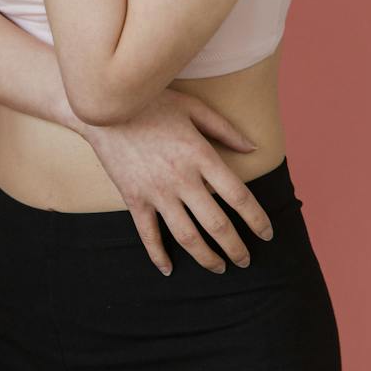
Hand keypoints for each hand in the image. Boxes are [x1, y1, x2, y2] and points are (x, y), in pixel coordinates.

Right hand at [78, 89, 274, 275]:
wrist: (102, 106)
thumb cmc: (151, 102)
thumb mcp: (192, 107)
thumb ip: (225, 129)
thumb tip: (254, 150)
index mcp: (201, 156)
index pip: (239, 198)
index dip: (257, 220)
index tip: (267, 234)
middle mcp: (181, 178)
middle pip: (217, 225)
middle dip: (236, 248)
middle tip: (245, 260)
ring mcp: (155, 191)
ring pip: (187, 236)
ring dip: (207, 258)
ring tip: (219, 268)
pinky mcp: (133, 197)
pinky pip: (148, 233)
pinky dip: (158, 255)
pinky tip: (168, 269)